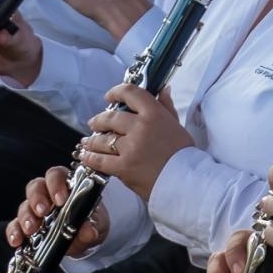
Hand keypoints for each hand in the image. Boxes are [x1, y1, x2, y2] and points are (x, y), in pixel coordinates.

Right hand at [7, 166, 106, 257]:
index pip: (56, 175)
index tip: (60, 199)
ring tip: (31, 229)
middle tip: (42, 211)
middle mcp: (47, 194)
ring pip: (24, 205)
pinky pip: (15, 225)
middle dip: (37, 198)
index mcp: (65, 185)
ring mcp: (34, 209)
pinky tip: (17, 240)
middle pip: (36, 187)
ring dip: (26, 216)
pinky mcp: (26, 226)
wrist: (83, 240)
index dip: (56, 184)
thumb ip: (91, 226)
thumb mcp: (95, 225)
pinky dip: (14, 232)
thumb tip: (88, 230)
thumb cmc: (89, 223)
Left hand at [77, 83, 191, 200]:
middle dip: (99, 120)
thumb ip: (166, 106)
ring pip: (102, 139)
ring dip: (92, 140)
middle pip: (110, 117)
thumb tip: (163, 89)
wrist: (186, 182)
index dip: (116, 92)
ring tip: (88, 141)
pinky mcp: (123, 167)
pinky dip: (90, 157)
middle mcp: (140, 127)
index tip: (109, 97)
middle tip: (94, 123)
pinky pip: (99, 160)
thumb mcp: (176, 125)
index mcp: (154, 114)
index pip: (130, 93)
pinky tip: (86, 155)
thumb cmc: (183, 154)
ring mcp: (130, 147)